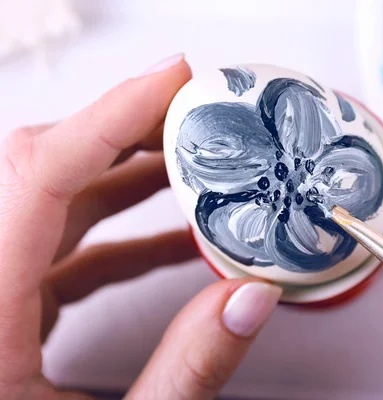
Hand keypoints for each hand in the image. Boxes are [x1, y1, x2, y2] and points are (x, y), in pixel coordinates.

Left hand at [0, 54, 281, 399]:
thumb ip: (186, 370)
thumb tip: (249, 301)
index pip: (40, 172)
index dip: (111, 113)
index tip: (174, 79)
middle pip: (46, 169)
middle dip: (130, 132)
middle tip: (198, 116)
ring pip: (54, 203)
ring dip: (129, 179)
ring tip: (198, 169)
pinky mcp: (5, 309)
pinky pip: (62, 249)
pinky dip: (121, 235)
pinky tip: (175, 243)